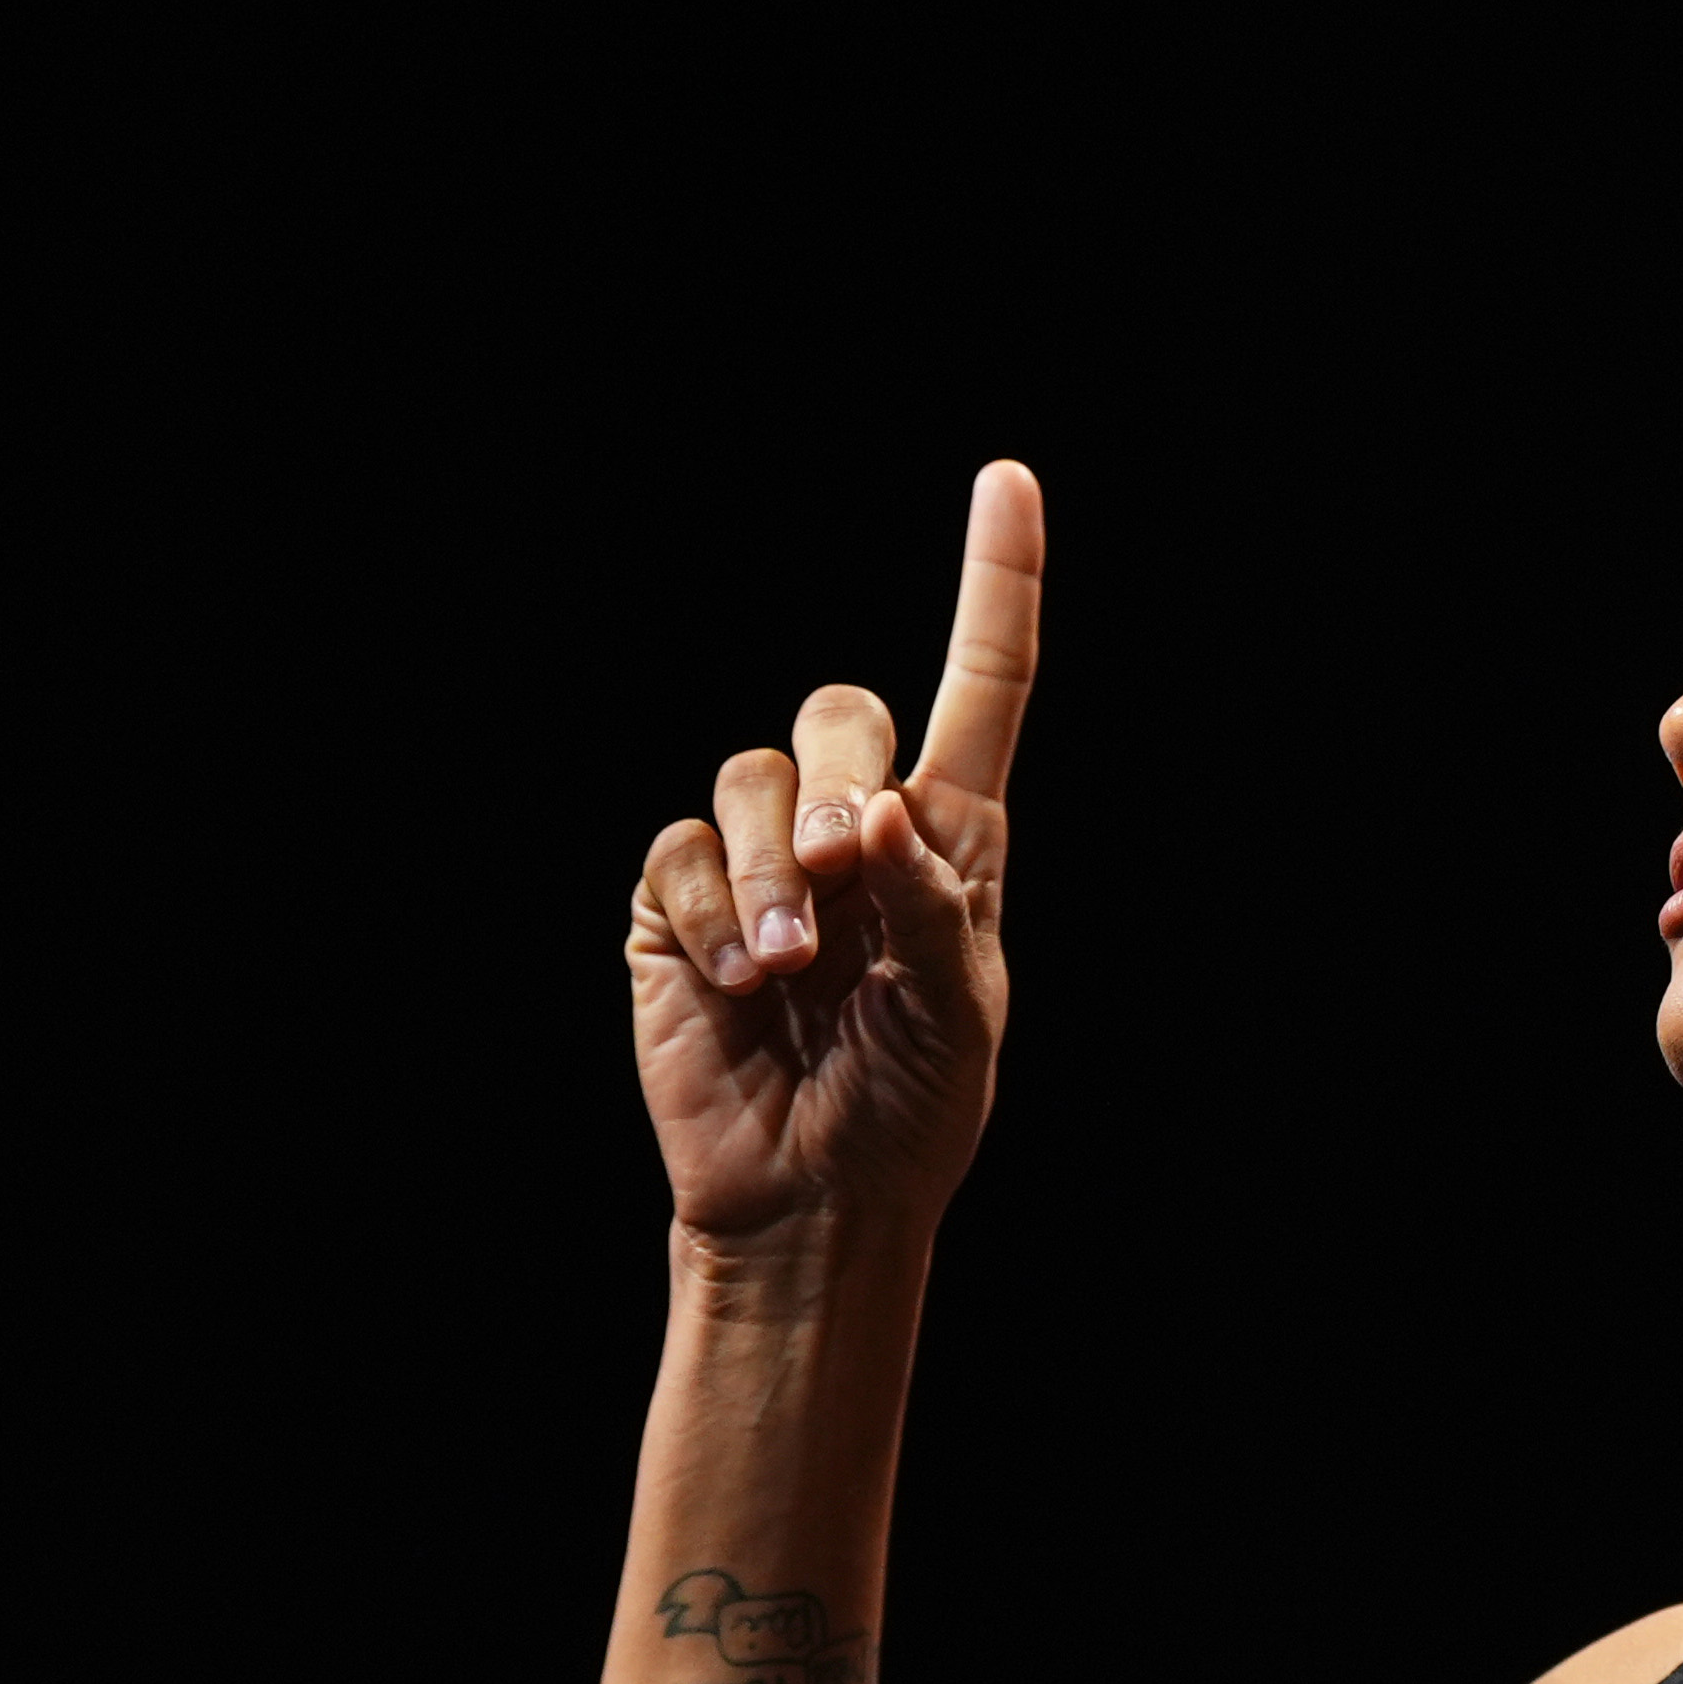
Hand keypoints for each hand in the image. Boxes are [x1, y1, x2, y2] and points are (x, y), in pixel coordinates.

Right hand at [625, 461, 1039, 1244]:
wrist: (812, 1203)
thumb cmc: (909, 1114)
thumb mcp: (957, 1019)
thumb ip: (932, 909)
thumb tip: (874, 815)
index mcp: (951, 840)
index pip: (982, 687)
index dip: (993, 584)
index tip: (1006, 480)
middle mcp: (854, 830)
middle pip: (839, 711)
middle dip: (840, 774)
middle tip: (848, 866)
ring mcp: (759, 865)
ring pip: (748, 776)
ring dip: (767, 867)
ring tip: (787, 968)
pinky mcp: (677, 907)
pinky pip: (676, 851)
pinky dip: (706, 911)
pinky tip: (734, 982)